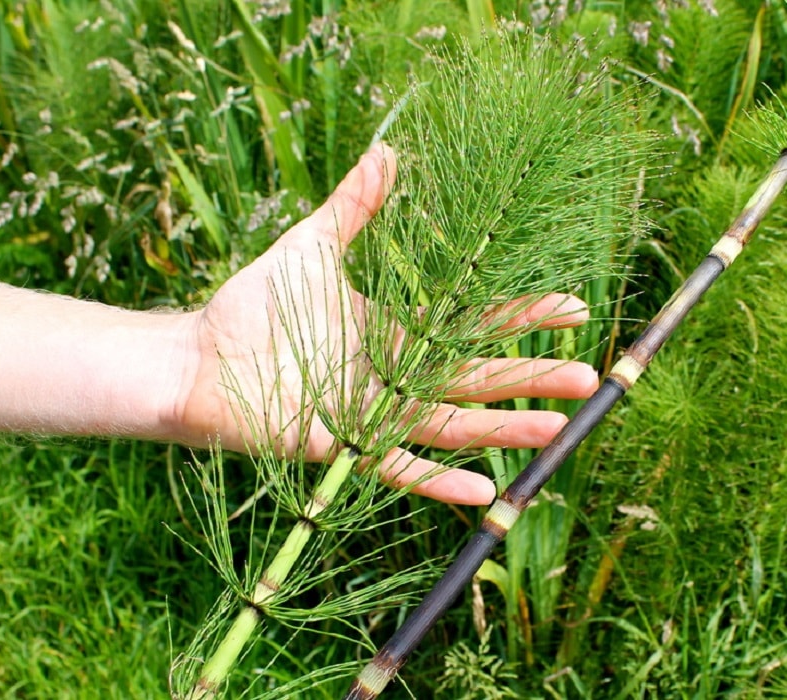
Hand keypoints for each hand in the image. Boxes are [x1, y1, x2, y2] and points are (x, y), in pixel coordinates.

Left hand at [168, 145, 598, 504]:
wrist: (197, 355)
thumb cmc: (254, 304)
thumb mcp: (314, 245)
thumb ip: (356, 205)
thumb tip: (389, 150)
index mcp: (397, 332)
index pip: (473, 326)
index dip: (523, 319)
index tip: (573, 310)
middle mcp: (395, 376)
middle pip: (477, 380)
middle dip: (532, 379)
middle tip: (589, 379)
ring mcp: (373, 415)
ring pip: (453, 425)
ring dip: (504, 429)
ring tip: (557, 432)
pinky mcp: (345, 447)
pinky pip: (399, 467)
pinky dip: (439, 481)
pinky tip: (484, 490)